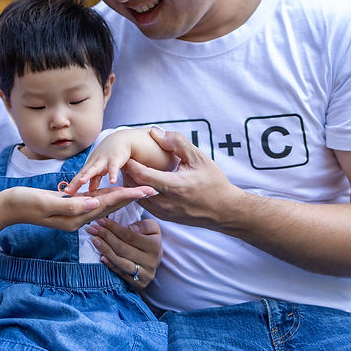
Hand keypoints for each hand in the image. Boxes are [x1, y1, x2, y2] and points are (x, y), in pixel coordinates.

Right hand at [0, 184, 155, 232]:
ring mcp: (73, 215)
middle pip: (111, 206)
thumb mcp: (45, 202)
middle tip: (154, 189)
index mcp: (75, 217)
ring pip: (104, 205)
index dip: (129, 195)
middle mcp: (78, 218)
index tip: (147, 190)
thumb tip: (93, 204)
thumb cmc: (22, 202)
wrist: (7, 208)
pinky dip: (107, 198)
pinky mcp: (69, 208)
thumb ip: (69, 204)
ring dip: (123, 197)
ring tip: (141, 190)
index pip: (108, 204)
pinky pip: (93, 203)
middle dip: (133, 197)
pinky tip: (115, 193)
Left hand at [72, 132, 135, 189]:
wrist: (121, 139)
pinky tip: (112, 182)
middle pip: (83, 173)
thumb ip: (96, 178)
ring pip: (94, 168)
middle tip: (67, 191)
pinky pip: (113, 168)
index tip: (66, 193)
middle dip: (75, 182)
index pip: (78, 177)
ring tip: (81, 182)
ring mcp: (104, 160)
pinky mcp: (115, 159)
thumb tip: (90, 190)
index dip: (72, 185)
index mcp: (90, 166)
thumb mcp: (101, 168)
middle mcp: (94, 163)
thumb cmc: (108, 156)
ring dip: (87, 174)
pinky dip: (113, 174)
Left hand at [87, 218, 160, 288]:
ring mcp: (144, 274)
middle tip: (92, 228)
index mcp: (154, 246)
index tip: (100, 220)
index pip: (129, 235)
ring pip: (121, 262)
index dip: (113, 227)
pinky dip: (110, 265)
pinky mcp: (138, 283)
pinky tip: (101, 257)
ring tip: (94, 240)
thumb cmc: (149, 240)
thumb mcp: (152, 228)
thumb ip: (144, 225)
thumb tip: (131, 228)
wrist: (154, 260)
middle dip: (105, 236)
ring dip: (105, 250)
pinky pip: (120, 273)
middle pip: (123, 248)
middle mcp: (150, 261)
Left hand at [120, 129, 243, 227]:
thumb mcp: (199, 158)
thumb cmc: (213, 182)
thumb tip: (155, 132)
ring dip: (132, 182)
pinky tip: (142, 180)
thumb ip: (177, 143)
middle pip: (134, 186)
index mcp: (174, 187)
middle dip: (127, 171)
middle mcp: (166, 203)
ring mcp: (164, 213)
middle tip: (124, 157)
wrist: (225, 210)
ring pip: (136, 196)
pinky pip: (144, 203)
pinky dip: (139, 191)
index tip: (127, 151)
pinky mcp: (164, 217)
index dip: (130, 163)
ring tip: (132, 167)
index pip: (141, 175)